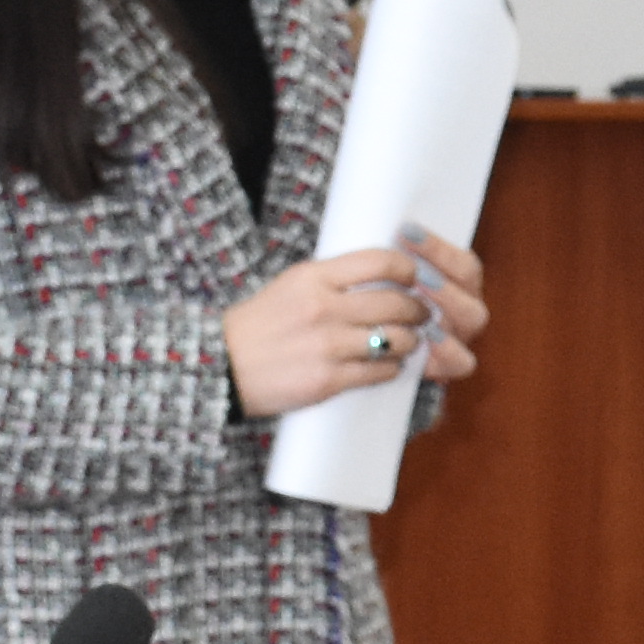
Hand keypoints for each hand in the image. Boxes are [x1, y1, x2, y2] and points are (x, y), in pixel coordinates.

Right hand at [226, 226, 491, 422]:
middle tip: (422, 314)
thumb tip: (384, 276)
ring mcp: (327, 346)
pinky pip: (379, 371)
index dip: (408, 269)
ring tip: (408, 341)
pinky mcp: (327, 380)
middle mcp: (323, 308)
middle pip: (396, 303)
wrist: (221, 365)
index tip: (414, 277)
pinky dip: (392, 368)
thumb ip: (333, 279)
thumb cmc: (259, 324)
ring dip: (410, 341)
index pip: (380, 262)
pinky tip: (388, 364)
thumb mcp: (291, 285)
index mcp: (314, 277)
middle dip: (418, 310)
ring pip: (396, 339)